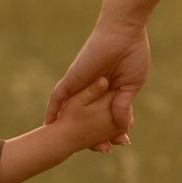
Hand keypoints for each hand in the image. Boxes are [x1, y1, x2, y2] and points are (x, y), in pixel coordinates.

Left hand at [47, 11, 148, 139]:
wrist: (124, 32)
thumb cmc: (132, 54)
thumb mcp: (131, 86)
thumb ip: (123, 105)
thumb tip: (122, 126)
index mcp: (109, 90)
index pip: (105, 114)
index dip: (112, 130)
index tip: (120, 143)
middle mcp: (93, 89)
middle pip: (88, 116)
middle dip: (93, 135)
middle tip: (102, 150)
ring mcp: (81, 84)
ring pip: (71, 110)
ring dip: (69, 126)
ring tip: (66, 144)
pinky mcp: (73, 78)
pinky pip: (57, 96)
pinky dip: (52, 109)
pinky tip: (49, 123)